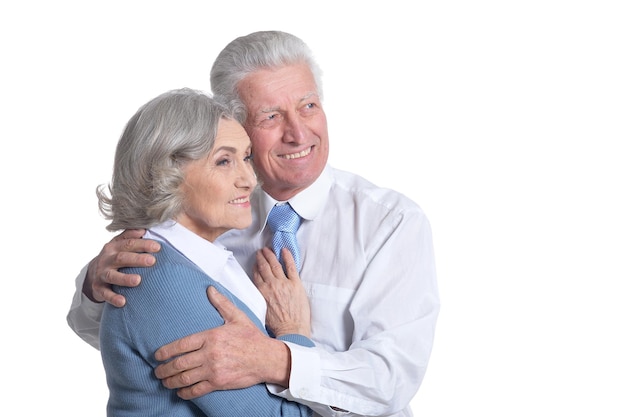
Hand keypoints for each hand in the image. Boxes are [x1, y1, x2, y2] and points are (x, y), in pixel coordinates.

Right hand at [83, 229, 159, 306]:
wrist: (93, 273)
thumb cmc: (114, 257)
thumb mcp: (120, 244)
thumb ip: (131, 235)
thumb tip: (144, 228)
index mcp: (114, 246)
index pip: (129, 243)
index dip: (143, 244)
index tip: (157, 247)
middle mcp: (107, 259)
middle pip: (122, 257)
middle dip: (137, 259)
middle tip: (151, 261)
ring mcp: (101, 273)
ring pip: (112, 276)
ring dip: (125, 278)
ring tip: (138, 281)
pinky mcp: (98, 287)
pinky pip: (105, 294)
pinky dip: (113, 297)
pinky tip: (123, 301)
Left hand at [154, 286, 290, 398]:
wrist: (267, 358)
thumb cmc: (252, 337)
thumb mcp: (237, 317)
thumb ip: (221, 303)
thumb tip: (209, 289)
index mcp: (211, 336)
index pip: (181, 344)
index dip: (166, 352)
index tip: (157, 356)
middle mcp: (210, 354)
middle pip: (179, 363)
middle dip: (164, 369)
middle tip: (157, 371)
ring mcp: (214, 369)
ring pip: (185, 378)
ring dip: (171, 381)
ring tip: (164, 382)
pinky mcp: (219, 383)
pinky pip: (197, 390)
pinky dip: (185, 392)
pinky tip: (180, 392)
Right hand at [253, 247, 310, 336]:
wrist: (291, 329)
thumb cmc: (277, 325)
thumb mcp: (261, 310)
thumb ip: (260, 298)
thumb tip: (259, 291)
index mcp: (262, 292)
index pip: (257, 275)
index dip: (256, 267)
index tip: (256, 262)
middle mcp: (271, 285)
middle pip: (264, 267)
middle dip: (262, 257)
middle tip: (260, 252)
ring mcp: (284, 283)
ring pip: (275, 264)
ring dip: (271, 255)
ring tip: (268, 249)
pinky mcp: (296, 284)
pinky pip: (291, 266)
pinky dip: (287, 257)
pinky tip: (284, 250)